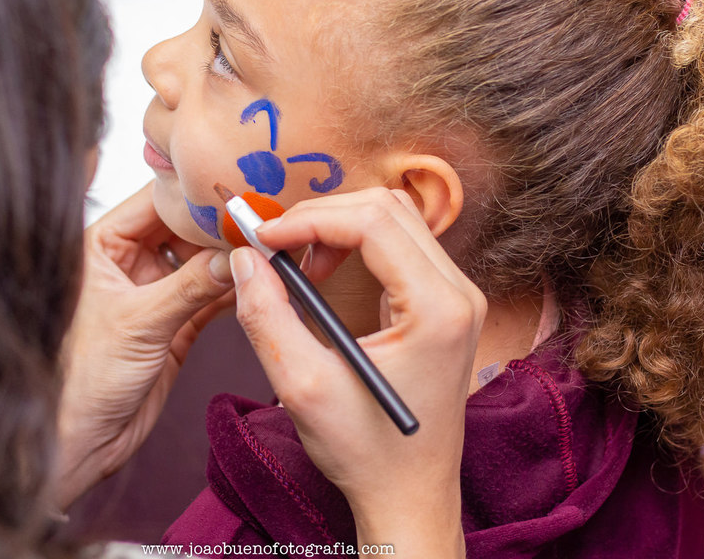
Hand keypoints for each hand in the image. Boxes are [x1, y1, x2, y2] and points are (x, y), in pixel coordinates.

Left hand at [55, 183, 233, 507]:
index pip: (153, 202)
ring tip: (266, 248)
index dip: (192, 195)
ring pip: (201, 262)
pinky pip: (210, 296)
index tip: (233, 189)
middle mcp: (126, 263)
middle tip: (260, 219)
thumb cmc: (79, 380)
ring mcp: (152, 293)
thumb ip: (189, 286)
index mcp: (100, 246)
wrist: (79, 442)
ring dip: (231, 259)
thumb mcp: (138, 323)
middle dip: (219, 227)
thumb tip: (233, 255)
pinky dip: (233, 291)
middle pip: (183, 228)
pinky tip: (256, 282)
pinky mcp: (173, 324)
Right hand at [233, 188, 480, 557]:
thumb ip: (268, 316)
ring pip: (396, 219)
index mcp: (438, 310)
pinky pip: (402, 244)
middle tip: (273, 243)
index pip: (373, 222)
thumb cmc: (367, 452)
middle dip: (321, 215)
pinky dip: (356, 242)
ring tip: (296, 258)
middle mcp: (459, 294)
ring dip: (338, 225)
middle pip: (388, 209)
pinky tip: (324, 269)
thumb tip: (244, 259)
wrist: (409, 494)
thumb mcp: (303, 387)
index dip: (310, 219)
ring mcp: (458, 297)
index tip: (264, 239)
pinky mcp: (446, 304)